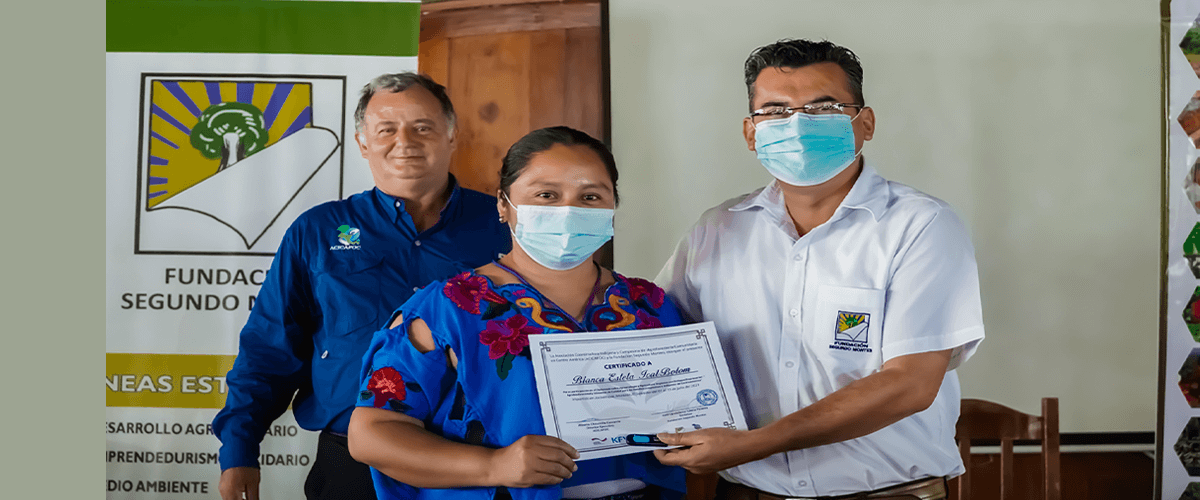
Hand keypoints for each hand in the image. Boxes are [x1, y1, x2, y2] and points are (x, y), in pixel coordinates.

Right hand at [219, 467, 260, 499]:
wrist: (239, 450)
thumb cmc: (245, 464)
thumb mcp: (253, 484)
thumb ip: (253, 497)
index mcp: (230, 493)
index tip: (251, 499)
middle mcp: (223, 490)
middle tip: (250, 497)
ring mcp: (221, 485)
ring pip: (229, 498)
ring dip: (238, 498)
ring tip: (247, 495)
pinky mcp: (222, 481)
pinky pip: (228, 492)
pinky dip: (235, 494)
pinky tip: (242, 491)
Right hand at [487, 435, 578, 487]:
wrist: (495, 466)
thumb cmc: (511, 455)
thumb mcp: (526, 443)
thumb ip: (542, 445)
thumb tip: (564, 451)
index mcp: (531, 439)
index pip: (556, 442)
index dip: (569, 448)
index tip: (575, 453)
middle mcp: (530, 450)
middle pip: (557, 455)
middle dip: (569, 462)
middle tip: (574, 465)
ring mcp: (529, 464)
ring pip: (554, 468)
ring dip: (565, 471)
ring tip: (568, 473)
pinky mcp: (528, 477)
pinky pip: (547, 478)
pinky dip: (556, 479)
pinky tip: (559, 478)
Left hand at [652, 428, 766, 473]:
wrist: (746, 447)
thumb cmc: (726, 440)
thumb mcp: (701, 434)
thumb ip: (680, 437)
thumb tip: (663, 438)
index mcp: (691, 460)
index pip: (666, 459)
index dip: (657, 450)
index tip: (653, 441)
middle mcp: (694, 468)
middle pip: (675, 458)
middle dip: (671, 445)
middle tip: (672, 430)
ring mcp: (702, 468)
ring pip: (685, 457)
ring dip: (683, 446)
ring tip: (690, 432)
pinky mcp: (708, 466)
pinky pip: (694, 458)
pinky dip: (692, 449)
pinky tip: (699, 439)